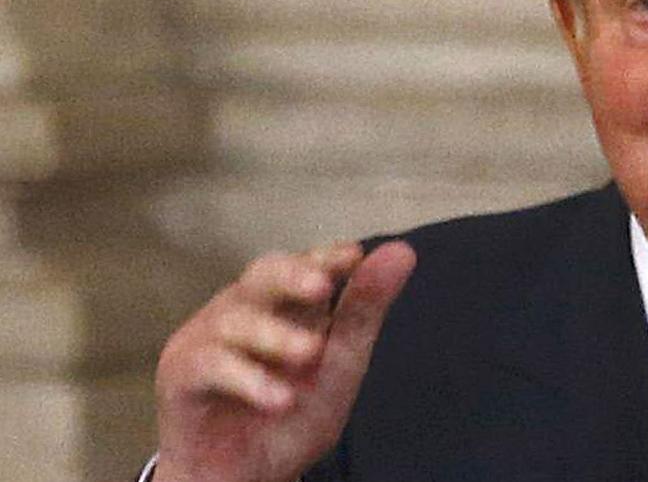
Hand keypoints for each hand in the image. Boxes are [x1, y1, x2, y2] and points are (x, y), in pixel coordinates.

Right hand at [152, 240, 416, 481]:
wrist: (247, 475)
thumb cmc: (291, 412)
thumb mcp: (340, 363)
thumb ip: (365, 310)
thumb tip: (403, 251)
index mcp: (285, 302)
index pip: (304, 264)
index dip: (325, 256)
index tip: (353, 255)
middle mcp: (244, 308)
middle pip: (263, 275)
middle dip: (293, 275)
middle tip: (322, 286)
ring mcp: (209, 338)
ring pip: (236, 319)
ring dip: (275, 335)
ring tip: (311, 353)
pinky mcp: (182, 374)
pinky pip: (210, 366)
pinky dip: (248, 379)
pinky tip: (278, 398)